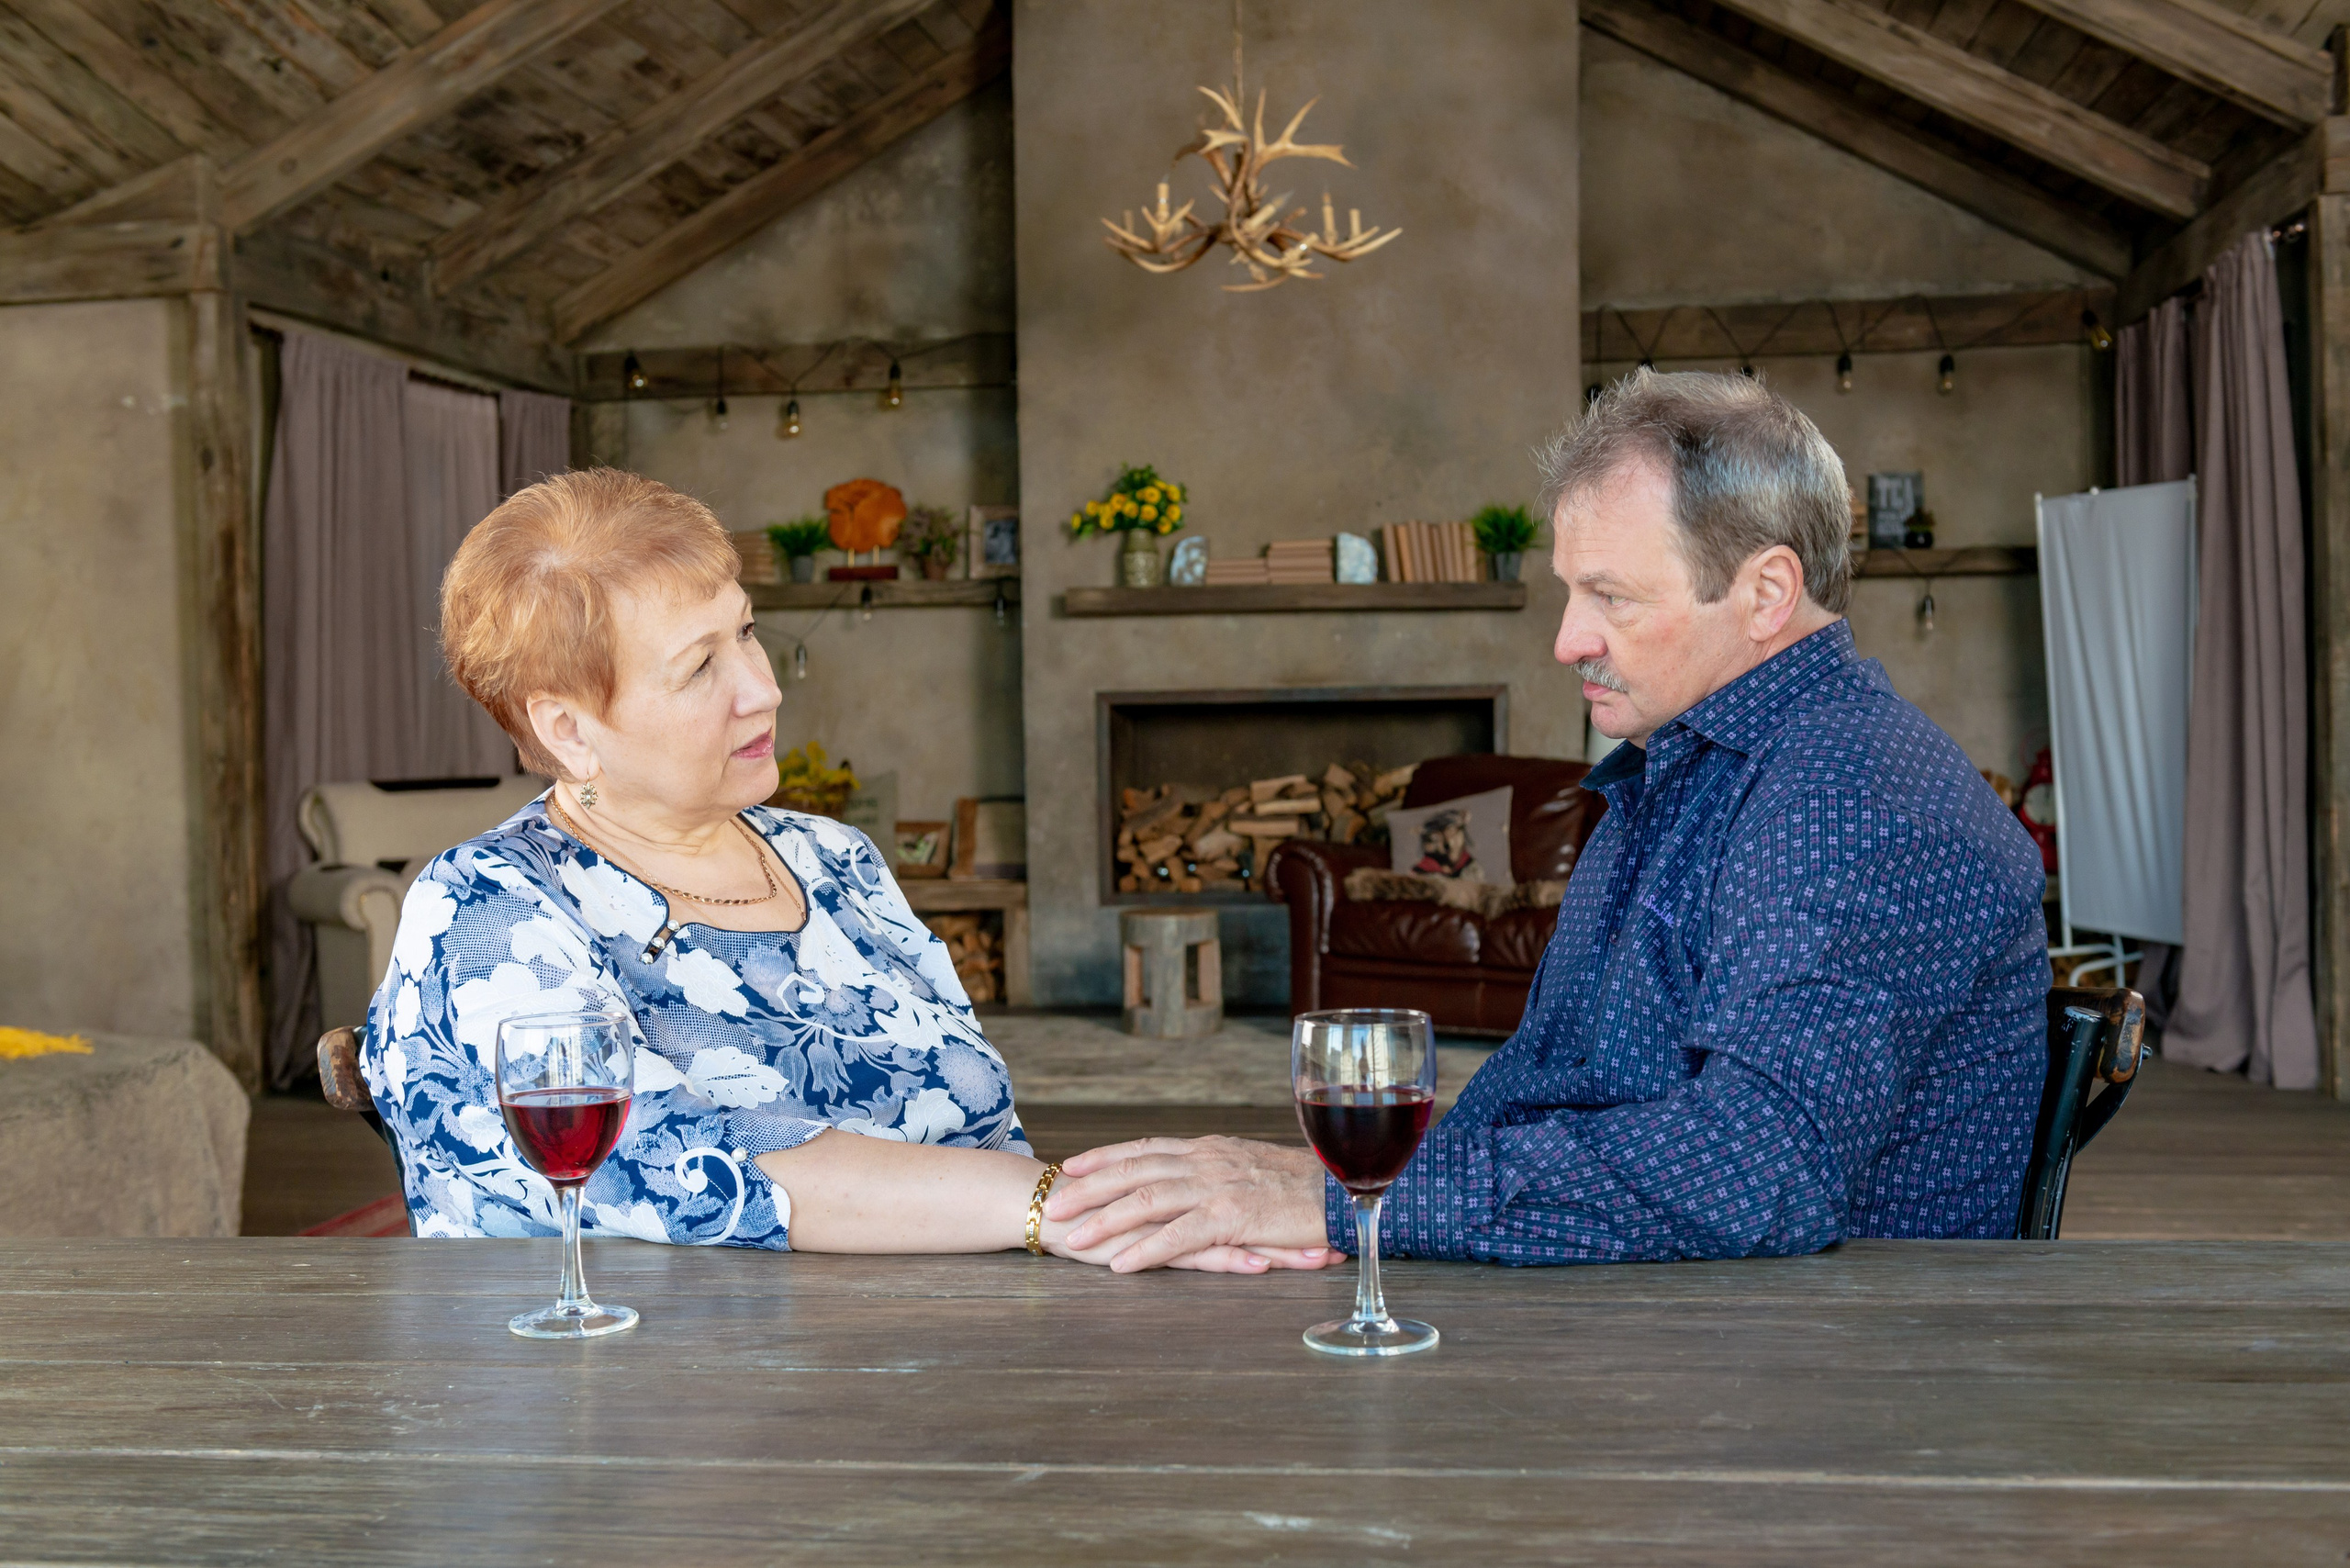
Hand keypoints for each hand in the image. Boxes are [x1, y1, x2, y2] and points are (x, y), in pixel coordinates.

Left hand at [1044, 1136, 1335, 1273]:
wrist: (1345, 1189)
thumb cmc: (1309, 1185)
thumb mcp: (1257, 1168)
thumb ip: (1224, 1172)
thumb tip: (1201, 1179)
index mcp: (1211, 1149)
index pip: (1147, 1148)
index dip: (1107, 1156)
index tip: (1074, 1163)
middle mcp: (1208, 1161)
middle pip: (1136, 1170)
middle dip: (1091, 1187)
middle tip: (1055, 1203)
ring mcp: (1218, 1187)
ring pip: (1148, 1199)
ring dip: (1106, 1220)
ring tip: (1073, 1238)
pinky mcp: (1233, 1216)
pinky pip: (1179, 1236)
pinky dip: (1146, 1250)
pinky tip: (1121, 1265)